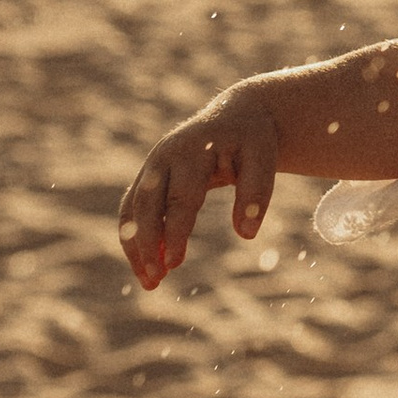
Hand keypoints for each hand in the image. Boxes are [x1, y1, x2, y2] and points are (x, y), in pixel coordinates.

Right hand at [118, 89, 279, 288]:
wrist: (235, 114)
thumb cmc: (252, 139)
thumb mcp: (264, 157)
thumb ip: (257, 193)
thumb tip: (247, 234)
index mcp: (193, 150)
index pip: (180, 197)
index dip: (174, 232)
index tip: (175, 264)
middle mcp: (164, 157)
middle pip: (146, 205)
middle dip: (147, 244)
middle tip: (156, 281)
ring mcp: (152, 166)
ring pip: (133, 209)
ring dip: (135, 246)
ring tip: (150, 283)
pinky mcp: (148, 176)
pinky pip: (133, 210)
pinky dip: (135, 237)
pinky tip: (148, 265)